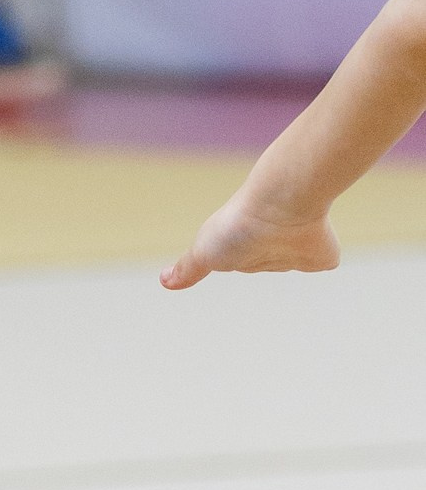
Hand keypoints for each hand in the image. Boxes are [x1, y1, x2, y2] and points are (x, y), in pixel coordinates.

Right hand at [161, 187, 338, 290]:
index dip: (239, 257)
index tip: (237, 253)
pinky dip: (322, 258)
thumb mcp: (204, 250)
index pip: (241, 260)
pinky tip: (321, 256)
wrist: (278, 208)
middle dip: (263, 254)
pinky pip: (325, 260)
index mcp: (241, 249)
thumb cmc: (238, 226)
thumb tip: (164, 281)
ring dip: (293, 254)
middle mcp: (268, 248)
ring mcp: (296, 252)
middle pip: (266, 259)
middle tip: (261, 245)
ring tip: (290, 244)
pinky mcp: (322, 256)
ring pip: (295, 258)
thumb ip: (188, 268)